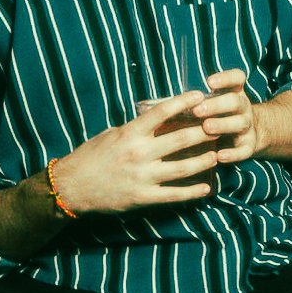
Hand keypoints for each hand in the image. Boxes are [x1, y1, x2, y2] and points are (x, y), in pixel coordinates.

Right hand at [49, 90, 218, 213]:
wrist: (71, 188)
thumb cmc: (90, 157)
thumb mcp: (111, 135)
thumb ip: (135, 129)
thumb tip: (158, 119)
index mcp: (130, 133)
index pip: (162, 112)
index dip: (184, 101)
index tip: (200, 95)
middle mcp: (139, 153)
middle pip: (181, 139)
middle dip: (205, 131)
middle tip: (220, 126)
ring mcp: (143, 176)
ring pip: (184, 167)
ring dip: (204, 161)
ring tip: (217, 155)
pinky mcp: (143, 197)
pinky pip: (174, 194)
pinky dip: (193, 191)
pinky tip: (207, 187)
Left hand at [192, 67, 267, 164]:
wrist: (247, 135)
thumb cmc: (218, 115)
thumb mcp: (213, 103)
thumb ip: (197, 101)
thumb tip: (167, 103)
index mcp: (234, 93)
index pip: (237, 78)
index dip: (226, 79)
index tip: (209, 82)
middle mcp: (243, 107)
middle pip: (235, 101)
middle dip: (217, 105)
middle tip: (197, 110)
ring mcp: (248, 126)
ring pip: (240, 123)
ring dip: (223, 124)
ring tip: (206, 128)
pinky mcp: (249, 146)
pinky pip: (244, 150)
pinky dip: (233, 153)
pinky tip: (220, 156)